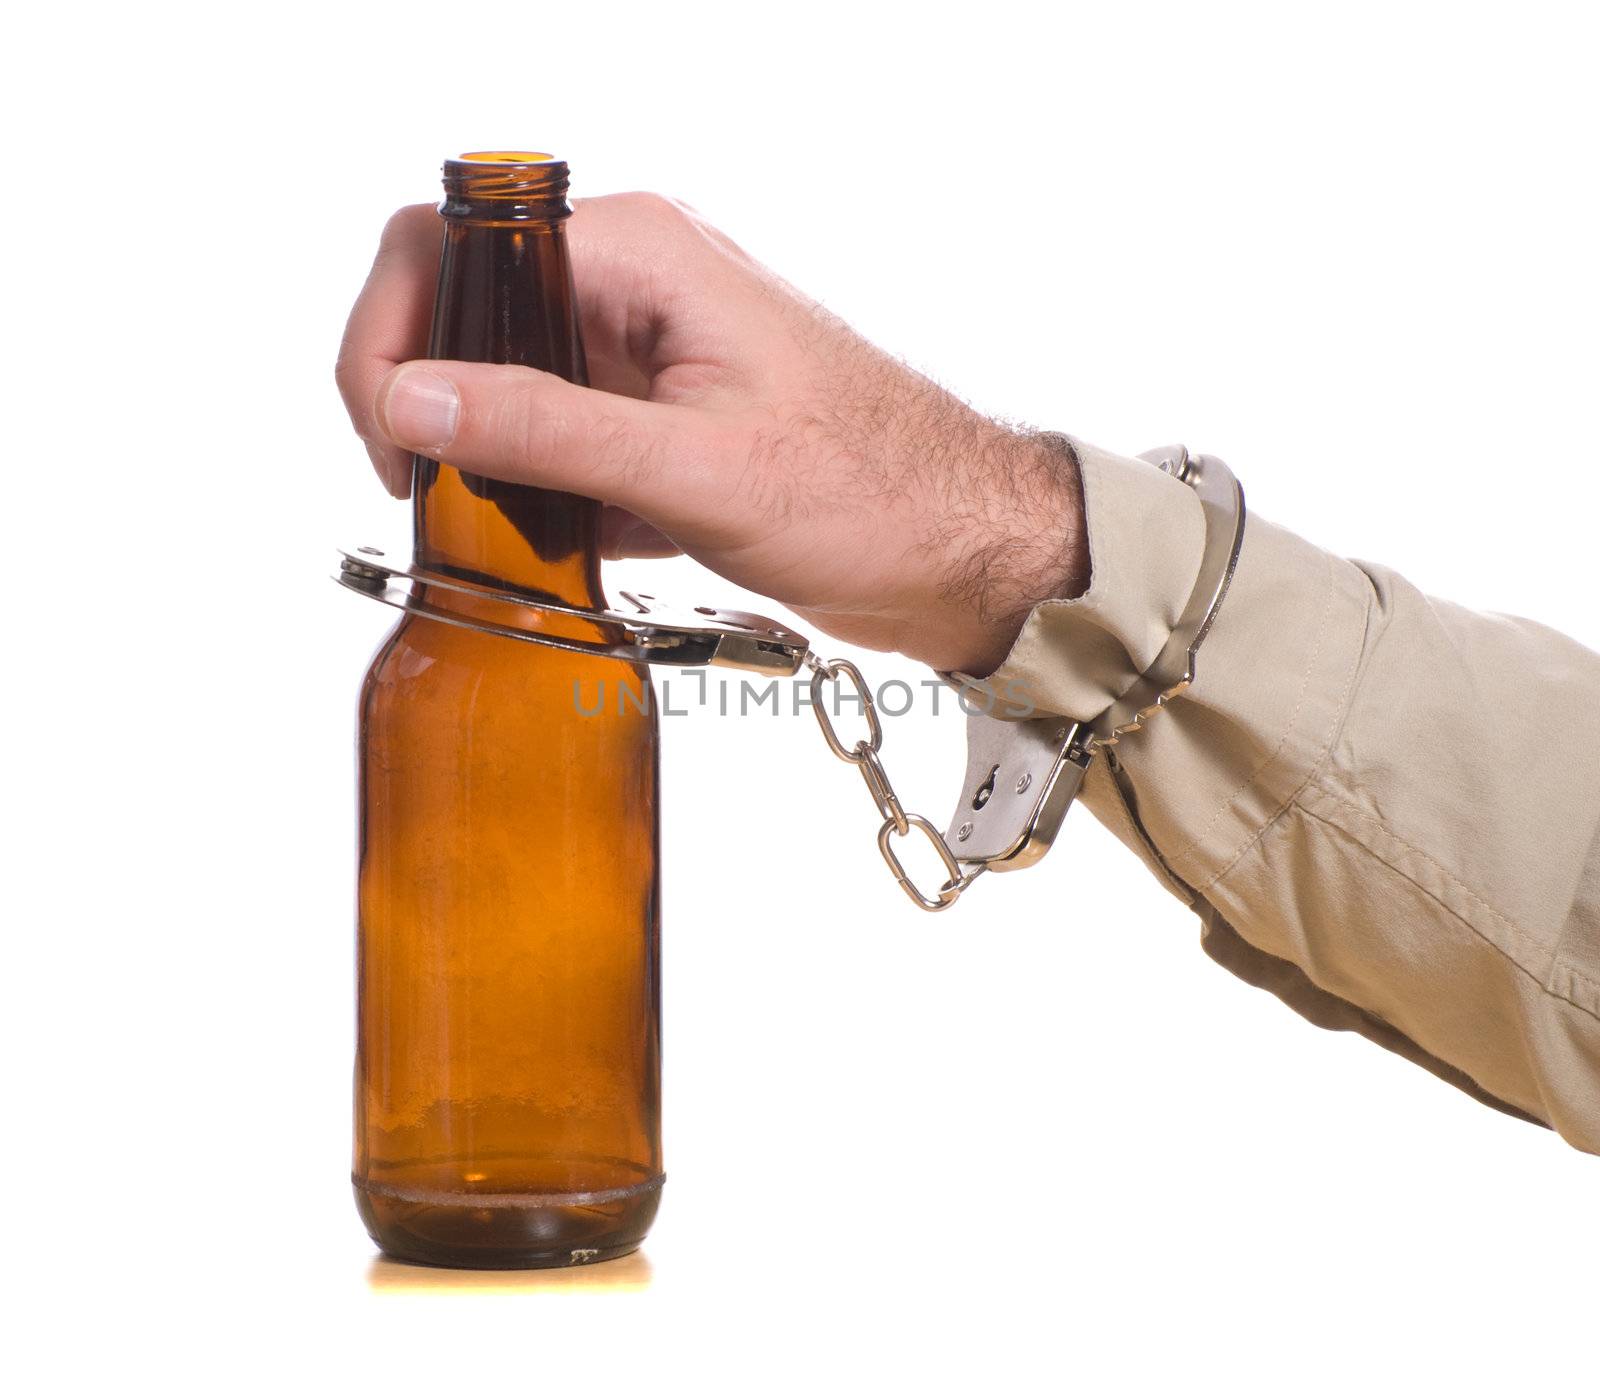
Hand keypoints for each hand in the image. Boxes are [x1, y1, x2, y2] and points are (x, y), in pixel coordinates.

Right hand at [336, 193, 1086, 673]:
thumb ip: (546, 429)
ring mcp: (639, 356)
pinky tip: (566, 549)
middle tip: (423, 493)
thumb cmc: (873, 494)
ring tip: (493, 534)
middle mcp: (630, 287)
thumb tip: (409, 398)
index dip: (388, 335)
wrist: (962, 554)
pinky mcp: (652, 422)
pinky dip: (536, 498)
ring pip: (498, 385)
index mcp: (639, 253)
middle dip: (419, 401)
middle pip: (458, 310)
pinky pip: (552, 444)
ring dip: (478, 458)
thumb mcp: (695, 469)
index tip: (392, 442)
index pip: (445, 243)